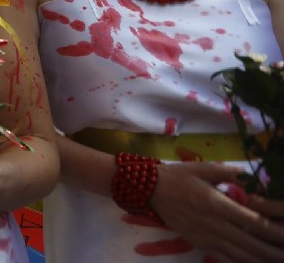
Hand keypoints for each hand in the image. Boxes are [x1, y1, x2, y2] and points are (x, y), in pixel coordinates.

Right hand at [150, 162, 283, 261]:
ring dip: (263, 260)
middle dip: (275, 251)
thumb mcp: (205, 168)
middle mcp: (215, 224)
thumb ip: (232, 172)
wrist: (150, 190)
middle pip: (253, 244)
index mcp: (218, 204)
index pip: (255, 222)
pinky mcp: (201, 245)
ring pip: (242, 256)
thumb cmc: (180, 176)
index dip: (276, 231)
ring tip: (279, 261)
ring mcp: (208, 238)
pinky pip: (226, 260)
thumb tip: (255, 177)